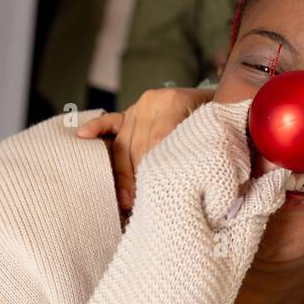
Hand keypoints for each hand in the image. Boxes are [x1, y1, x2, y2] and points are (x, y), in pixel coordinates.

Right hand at [76, 86, 214, 210]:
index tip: (153, 195)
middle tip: (137, 205)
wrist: (221, 97)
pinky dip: (96, 128)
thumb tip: (206, 186)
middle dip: (136, 177)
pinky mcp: (129, 113)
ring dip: (121, 172)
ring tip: (125, 198)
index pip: (158, 142)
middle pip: (138, 146)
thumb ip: (210, 150)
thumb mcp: (220, 131)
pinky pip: (110, 122)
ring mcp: (139, 107)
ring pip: (123, 143)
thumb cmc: (221, 123)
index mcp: (176, 102)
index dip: (154, 170)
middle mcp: (153, 101)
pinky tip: (82, 136)